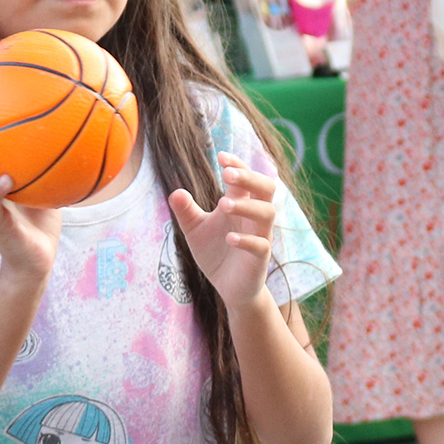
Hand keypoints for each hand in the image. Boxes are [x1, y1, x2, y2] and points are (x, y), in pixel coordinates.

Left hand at [168, 153, 281, 308]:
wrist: (228, 287)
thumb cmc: (215, 252)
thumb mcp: (194, 230)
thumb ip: (186, 211)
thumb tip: (175, 191)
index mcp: (241, 204)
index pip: (247, 178)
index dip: (238, 165)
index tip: (221, 157)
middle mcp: (254, 217)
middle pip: (266, 188)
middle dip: (249, 177)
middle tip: (227, 174)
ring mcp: (260, 236)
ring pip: (267, 213)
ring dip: (246, 206)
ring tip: (222, 205)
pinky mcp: (260, 259)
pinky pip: (261, 245)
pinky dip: (246, 240)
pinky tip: (229, 238)